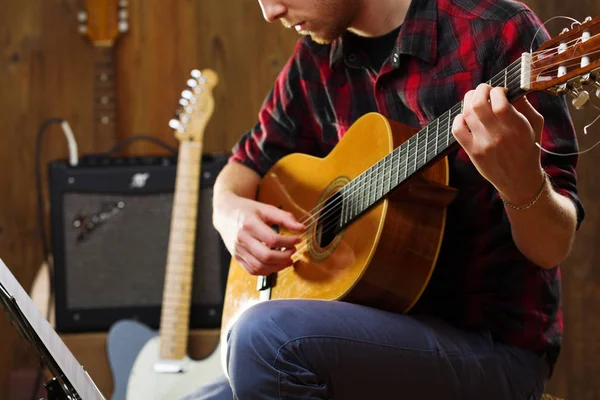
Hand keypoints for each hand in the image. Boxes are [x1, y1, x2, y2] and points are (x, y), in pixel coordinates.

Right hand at [213, 192, 304, 275]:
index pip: (272, 239)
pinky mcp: (237, 258)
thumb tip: (301, 228)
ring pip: (259, 267)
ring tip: (287, 259)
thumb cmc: (246, 210)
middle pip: (266, 256)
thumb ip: (284, 218)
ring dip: (277, 267)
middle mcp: (241, 239)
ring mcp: (238, 250)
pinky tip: (275, 264)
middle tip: (292, 251)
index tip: (297, 240)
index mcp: (249, 224)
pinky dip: (266, 271)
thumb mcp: (266, 209)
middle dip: (284, 257)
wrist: (225, 214)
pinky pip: (252, 270)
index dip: (288, 242)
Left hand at [452, 83, 545, 204]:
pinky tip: (465, 117)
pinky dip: (458, 118)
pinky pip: (457, 129)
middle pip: (479, 104)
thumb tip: (512, 87)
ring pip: (467, 113)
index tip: (500, 91)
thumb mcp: (535, 124)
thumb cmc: (528, 148)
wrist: (519, 179)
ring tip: (475, 98)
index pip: (500, 102)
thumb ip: (525, 105)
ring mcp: (483, 144)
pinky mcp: (472, 151)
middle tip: (484, 89)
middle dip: (480, 90)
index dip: (497, 90)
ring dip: (469, 100)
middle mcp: (498, 135)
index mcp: (517, 127)